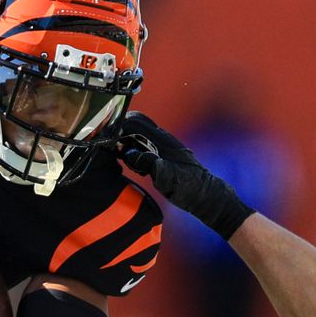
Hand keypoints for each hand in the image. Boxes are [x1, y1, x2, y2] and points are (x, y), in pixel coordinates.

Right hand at [115, 112, 254, 238]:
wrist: (206, 195)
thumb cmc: (190, 187)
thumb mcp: (168, 177)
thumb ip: (149, 162)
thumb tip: (130, 153)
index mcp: (162, 140)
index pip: (135, 121)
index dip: (119, 127)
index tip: (109, 141)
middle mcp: (162, 139)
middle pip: (134, 124)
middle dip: (120, 133)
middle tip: (115, 149)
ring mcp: (163, 145)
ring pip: (138, 134)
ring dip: (126, 143)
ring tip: (123, 157)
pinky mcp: (163, 154)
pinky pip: (143, 145)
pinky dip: (134, 150)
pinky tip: (134, 164)